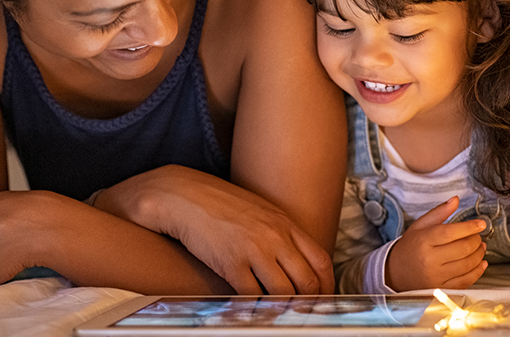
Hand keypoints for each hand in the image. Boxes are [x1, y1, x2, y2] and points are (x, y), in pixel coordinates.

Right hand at [95, 165, 333, 294]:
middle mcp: (275, 236)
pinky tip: (253, 312)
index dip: (327, 286)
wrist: (182, 195)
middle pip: (307, 281)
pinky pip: (252, 296)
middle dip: (309, 303)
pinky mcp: (230, 263)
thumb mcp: (259, 212)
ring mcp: (254, 250)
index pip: (321, 261)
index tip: (322, 299)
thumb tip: (295, 263)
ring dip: (283, 309)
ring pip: (283, 293)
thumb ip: (280, 234)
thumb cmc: (220, 206)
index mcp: (285, 223)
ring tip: (278, 315)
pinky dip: (256, 309)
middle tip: (303, 315)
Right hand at [385, 197, 487, 291]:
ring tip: (480, 247)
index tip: (481, 224)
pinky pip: (466, 280)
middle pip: (463, 248)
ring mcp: (436, 276)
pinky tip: (481, 262)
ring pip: (468, 264)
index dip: (470, 227)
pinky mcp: (442, 288)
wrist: (396, 273)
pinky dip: (478, 271)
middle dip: (476, 240)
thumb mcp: (420, 226)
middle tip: (477, 236)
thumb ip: (439, 212)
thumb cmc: (411, 247)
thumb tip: (456, 199)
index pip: (451, 232)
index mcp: (423, 241)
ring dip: (479, 254)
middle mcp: (429, 260)